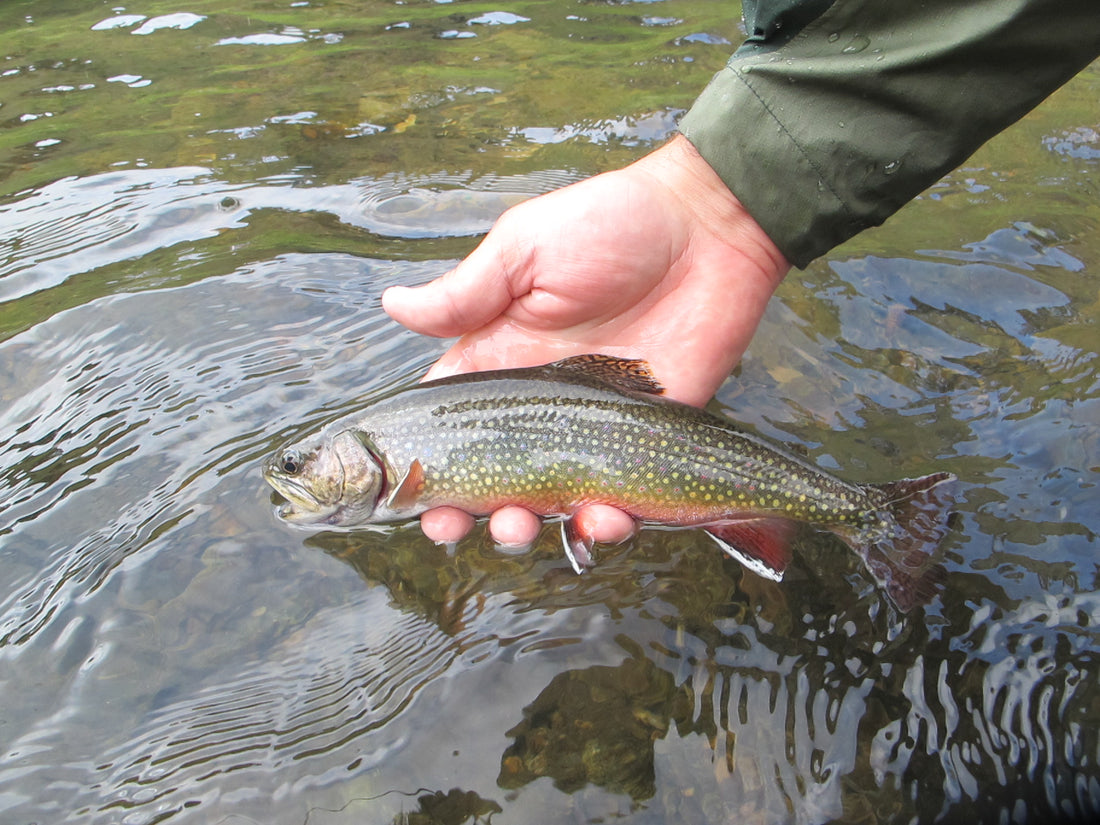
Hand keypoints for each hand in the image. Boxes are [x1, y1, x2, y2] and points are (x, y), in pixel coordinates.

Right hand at [382, 134, 789, 546]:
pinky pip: (622, 498)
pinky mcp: (647, 441)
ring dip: (526, 527)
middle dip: (464, 513)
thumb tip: (390, 305)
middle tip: (453, 529)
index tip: (406, 499)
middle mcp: (541, 403)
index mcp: (501, 358)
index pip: (451, 424)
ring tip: (520, 528)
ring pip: (550, 501)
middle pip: (490, 476)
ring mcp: (593, 427)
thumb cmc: (611, 226)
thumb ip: (465, 293)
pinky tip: (599, 522)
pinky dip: (606, 523)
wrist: (709, 230)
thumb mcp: (525, 250)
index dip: (424, 466)